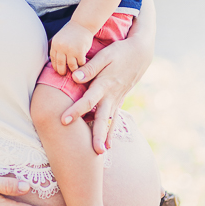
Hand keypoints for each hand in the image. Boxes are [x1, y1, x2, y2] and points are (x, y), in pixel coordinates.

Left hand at [50, 21, 93, 74]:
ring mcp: (70, 50)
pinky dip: (82, 65)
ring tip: (75, 69)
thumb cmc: (72, 32)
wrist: (83, 24)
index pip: (53, 60)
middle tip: (66, 74)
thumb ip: (57, 48)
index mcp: (55, 44)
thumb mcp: (60, 38)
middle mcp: (61, 47)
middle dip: (62, 72)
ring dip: (74, 69)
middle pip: (60, 65)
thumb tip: (52, 62)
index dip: (56, 67)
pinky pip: (80, 63)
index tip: (59, 70)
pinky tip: (82, 63)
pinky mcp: (79, 51)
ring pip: (71, 66)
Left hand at [60, 33, 151, 153]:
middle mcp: (111, 96)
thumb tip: (75, 78)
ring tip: (101, 153)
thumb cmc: (120, 52)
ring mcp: (117, 100)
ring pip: (109, 122)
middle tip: (93, 151)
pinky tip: (108, 144)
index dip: (75, 110)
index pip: (88, 101)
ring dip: (105, 137)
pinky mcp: (120, 100)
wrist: (141, 53)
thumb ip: (90, 68)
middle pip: (101, 118)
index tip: (63, 120)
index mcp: (104, 84)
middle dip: (96, 135)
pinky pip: (114, 119)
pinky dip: (110, 131)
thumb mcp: (105, 55)